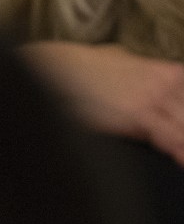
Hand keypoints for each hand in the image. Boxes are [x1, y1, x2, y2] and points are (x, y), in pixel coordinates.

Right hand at [21, 42, 183, 165]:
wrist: (54, 67)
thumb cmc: (80, 66)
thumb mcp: (118, 61)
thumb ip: (140, 72)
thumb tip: (140, 79)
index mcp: (166, 72)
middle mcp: (166, 84)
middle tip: (183, 136)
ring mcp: (154, 100)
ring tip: (182, 156)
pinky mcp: (138, 117)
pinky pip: (172, 141)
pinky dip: (180, 153)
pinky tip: (180, 162)